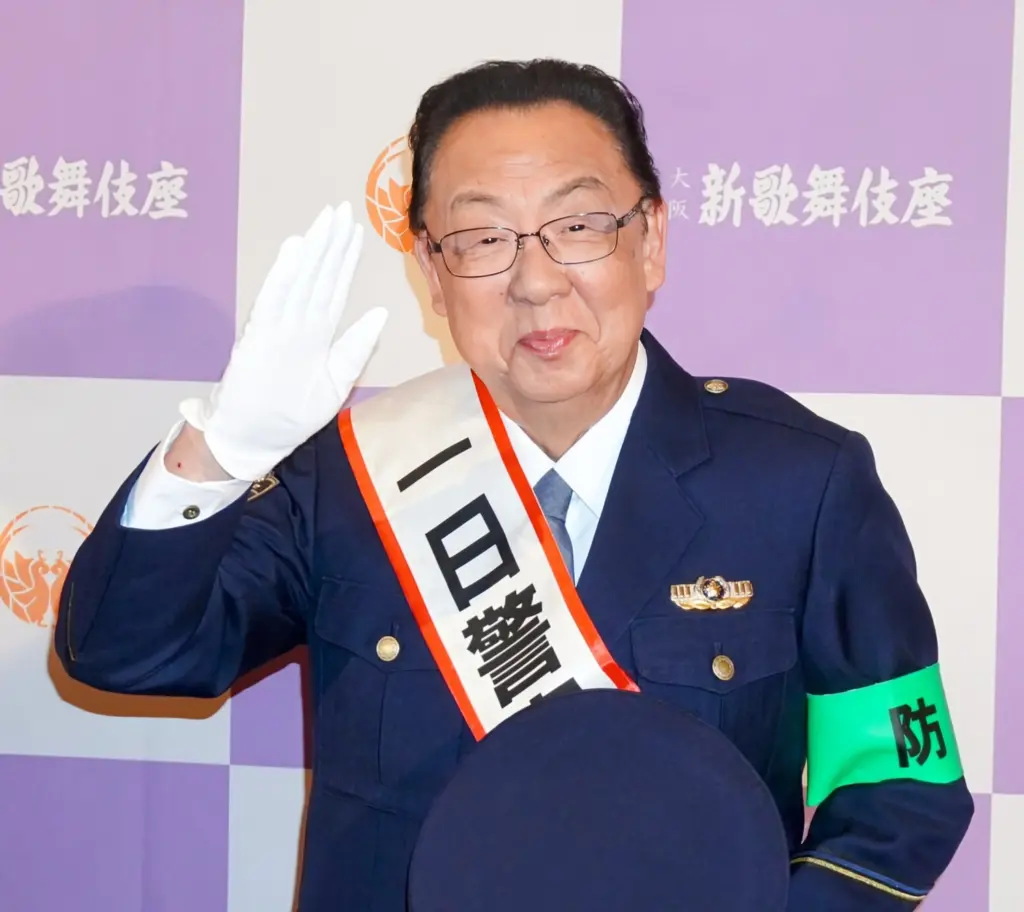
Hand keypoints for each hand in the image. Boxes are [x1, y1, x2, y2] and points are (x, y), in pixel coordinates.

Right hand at [178, 202, 386, 480]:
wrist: (255, 440)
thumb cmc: (292, 413)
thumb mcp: (336, 381)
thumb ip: (356, 348)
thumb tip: (380, 314)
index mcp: (315, 334)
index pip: (334, 288)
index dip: (345, 259)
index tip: (356, 230)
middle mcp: (297, 325)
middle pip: (317, 277)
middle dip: (330, 243)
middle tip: (341, 209)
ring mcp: (276, 330)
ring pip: (298, 282)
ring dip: (312, 251)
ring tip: (324, 221)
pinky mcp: (257, 340)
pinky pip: (273, 302)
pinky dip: (284, 276)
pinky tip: (294, 251)